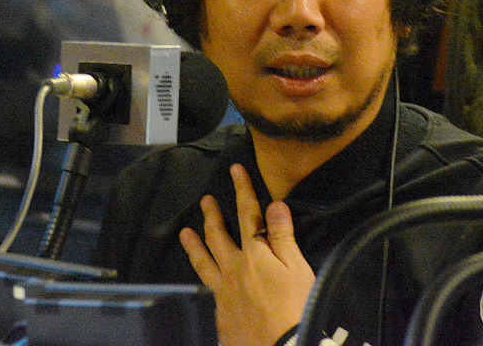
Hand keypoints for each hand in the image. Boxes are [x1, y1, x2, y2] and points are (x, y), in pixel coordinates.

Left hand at [179, 164, 315, 345]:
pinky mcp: (221, 313)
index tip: (235, 169)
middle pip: (218, 235)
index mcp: (254, 254)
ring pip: (204, 262)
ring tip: (185, 233)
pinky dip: (204, 280)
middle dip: (212, 214)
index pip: (247, 213)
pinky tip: (203, 280)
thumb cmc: (295, 307)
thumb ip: (283, 236)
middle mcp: (233, 269)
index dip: (242, 189)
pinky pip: (209, 290)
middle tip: (205, 199)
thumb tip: (274, 203)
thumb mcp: (297, 268)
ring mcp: (224, 292)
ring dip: (194, 245)